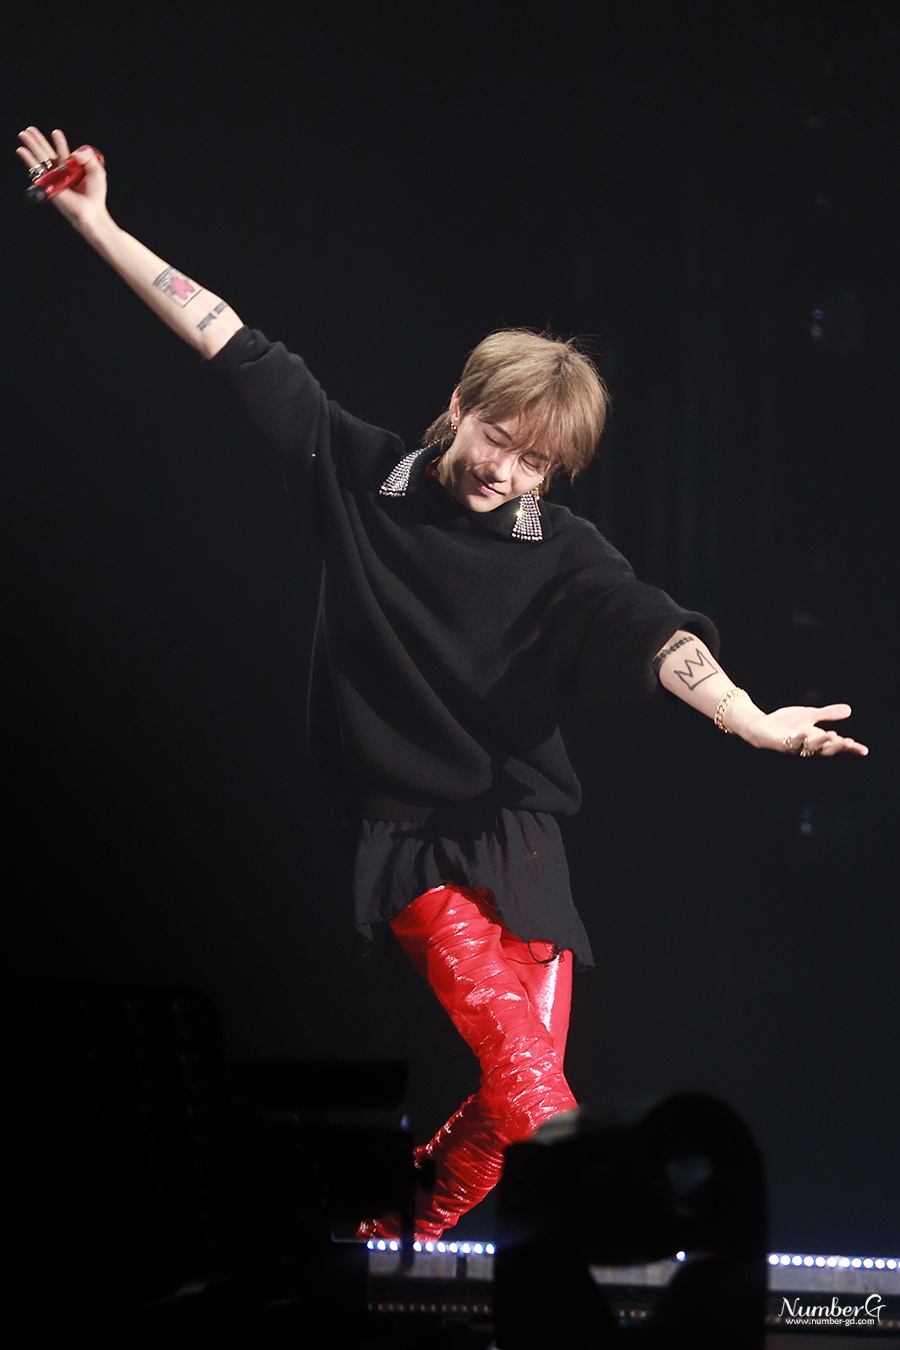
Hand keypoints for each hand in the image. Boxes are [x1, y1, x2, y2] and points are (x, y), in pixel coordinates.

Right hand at [16, 126, 107, 230]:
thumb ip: (88, 156)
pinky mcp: (48, 183)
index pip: (63, 152)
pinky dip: (29, 160)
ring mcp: (53, 178)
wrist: (90, 211)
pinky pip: (37, 169)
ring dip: (31, 146)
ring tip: (23, 133)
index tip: (56, 132)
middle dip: (38, 141)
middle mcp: (61, 172)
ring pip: (40, 158)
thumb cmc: (95, 195)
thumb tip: (73, 152)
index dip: (59, 142)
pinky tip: (21, 151)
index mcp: (72, 169)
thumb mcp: (97, 170)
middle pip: (47, 153)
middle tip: (30, 129)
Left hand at [740, 702, 867, 756]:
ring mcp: (794, 745)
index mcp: (816, 740)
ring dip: (822, 741)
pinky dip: (799, 737)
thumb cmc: (787, 723)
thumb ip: (828, 714)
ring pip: (810, 747)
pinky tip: (805, 731)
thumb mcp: (810, 715)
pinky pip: (791, 742)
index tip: (864, 750)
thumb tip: (849, 710)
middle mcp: (807, 746)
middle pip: (826, 749)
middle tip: (850, 743)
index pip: (836, 746)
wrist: (763, 726)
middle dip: (838, 746)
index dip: (850, 749)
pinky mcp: (781, 743)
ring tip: (834, 734)